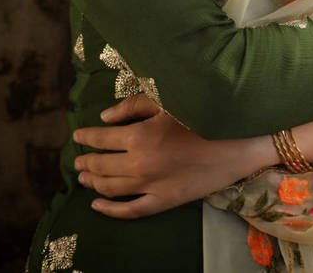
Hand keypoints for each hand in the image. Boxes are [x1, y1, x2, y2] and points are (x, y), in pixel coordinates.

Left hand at [72, 94, 272, 217]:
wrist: (235, 141)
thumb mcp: (164, 101)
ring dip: (93, 182)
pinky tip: (97, 204)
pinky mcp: (164, 202)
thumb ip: (131, 106)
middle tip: (77, 160)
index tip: (77, 136)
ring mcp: (151, 186)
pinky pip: (131, 211)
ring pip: (111, 188)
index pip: (101, 138)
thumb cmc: (200, 113)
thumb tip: (104, 117)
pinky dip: (110, 209)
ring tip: (83, 177)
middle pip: (102, 165)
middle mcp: (140, 163)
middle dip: (86, 162)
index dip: (86, 137)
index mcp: (139, 135)